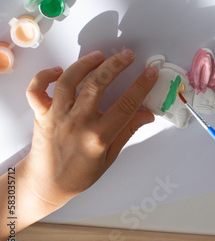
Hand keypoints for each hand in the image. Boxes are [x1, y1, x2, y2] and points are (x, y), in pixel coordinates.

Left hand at [22, 49, 157, 209]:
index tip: (150, 73)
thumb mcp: (110, 157)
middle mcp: (77, 123)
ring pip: (68, 81)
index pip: (125, 105)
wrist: (46, 185)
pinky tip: (58, 70)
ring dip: (84, 64)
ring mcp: (57, 116)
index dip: (141, 86)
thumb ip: (128, 131)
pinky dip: (44, 76)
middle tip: (127, 55)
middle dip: (115, 65)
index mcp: (97, 137)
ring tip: (99, 56)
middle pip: (97, 85)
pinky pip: (37, 90)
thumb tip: (147, 114)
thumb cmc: (78, 175)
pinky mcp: (41, 114)